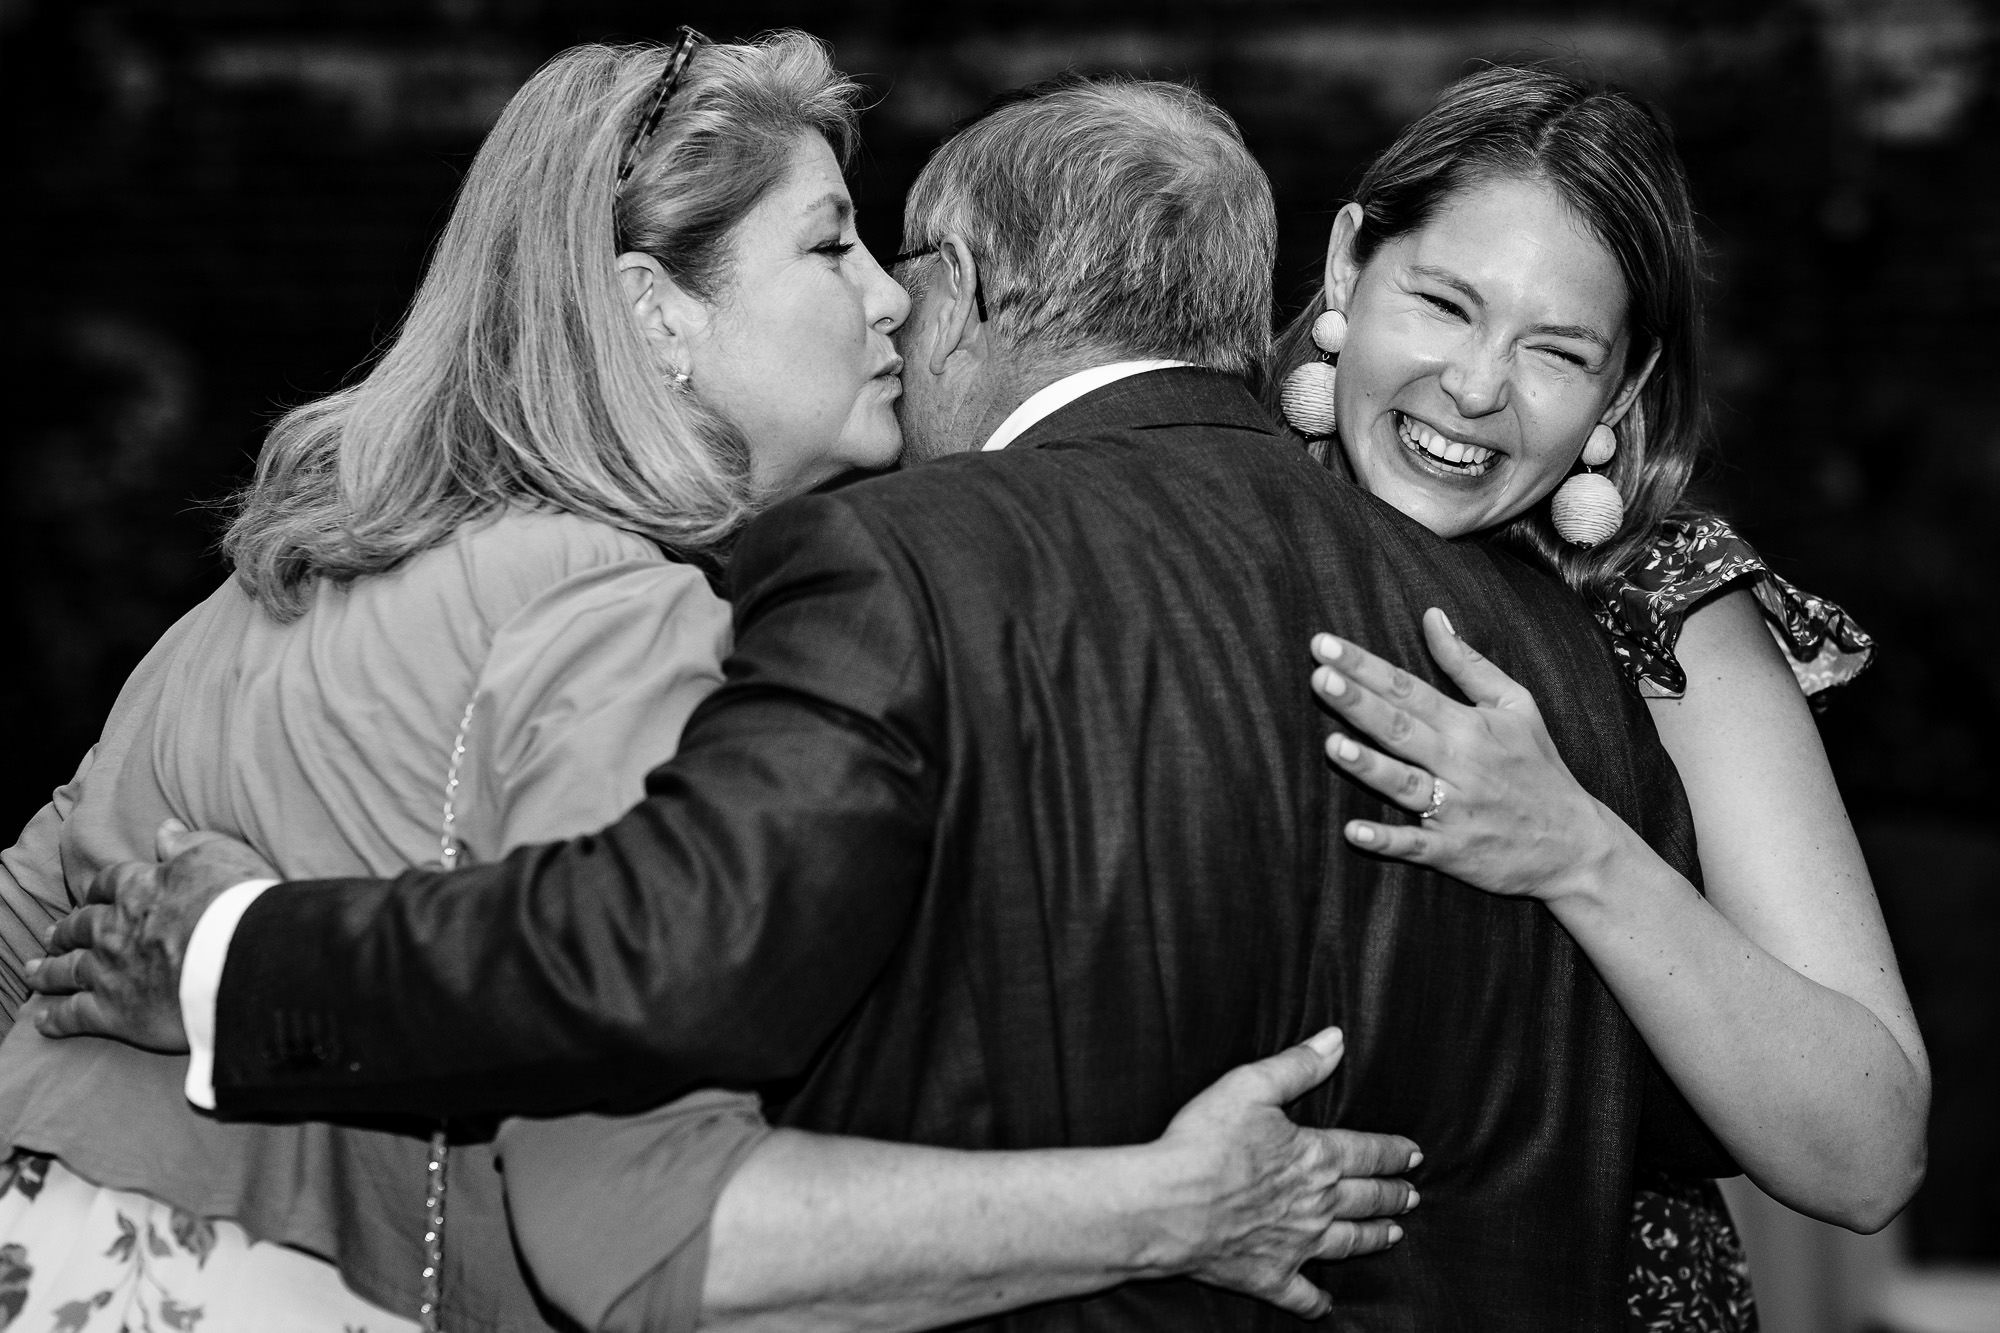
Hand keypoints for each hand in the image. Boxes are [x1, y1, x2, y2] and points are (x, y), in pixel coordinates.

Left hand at [24, 819, 275, 1049]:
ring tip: (33, 972)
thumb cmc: (236, 902)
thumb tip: (165, 829)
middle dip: (65, 931)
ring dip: (47, 971)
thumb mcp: (217, 856)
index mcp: (138, 888)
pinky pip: (73, 1016)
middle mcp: (114, 928)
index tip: (92, 897)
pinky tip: (42, 1020)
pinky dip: (54, 1019)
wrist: (244, 957)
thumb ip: (187, 844)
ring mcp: (109, 971)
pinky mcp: (114, 1013)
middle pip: (80, 927)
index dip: (98, 891)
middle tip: (52, 936)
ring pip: (67, 969)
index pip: (108, 884)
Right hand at [1152, 1027, 1419, 1318]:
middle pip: (1366, 1199)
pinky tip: (1326, 1304)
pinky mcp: (1269, 1276)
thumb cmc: (1204, 1142)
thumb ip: (1298, 1065)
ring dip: (1374, 1238)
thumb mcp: (1250, 1087)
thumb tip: (1336, 1040)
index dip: (1394, 1153)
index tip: (1413, 1155)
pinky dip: (1317, 1302)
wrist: (1168, 1205)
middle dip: (1393, 1195)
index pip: (1368, 1154)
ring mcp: (1296, 1244)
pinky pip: (1302, 1295)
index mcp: (1315, 1157)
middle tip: (1412, 1196)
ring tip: (1393, 1235)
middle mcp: (1317, 1204)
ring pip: (1349, 1243)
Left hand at [1309, 608, 1617, 901]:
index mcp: (1470, 725)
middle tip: (1319, 676)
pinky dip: (1387, 839)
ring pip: (1405, 784)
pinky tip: (1355, 831)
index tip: (1325, 646)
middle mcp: (1460, 764)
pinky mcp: (1454, 851)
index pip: (1408, 689)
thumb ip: (1468, 663)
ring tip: (1332, 745)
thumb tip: (1431, 615)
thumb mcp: (1516, 705)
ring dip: (1370, 766)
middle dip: (1359, 703)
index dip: (1365, 667)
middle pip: (1401, 729)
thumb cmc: (1538, 767)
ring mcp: (1456, 809)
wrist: (1577, 845)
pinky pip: (1415, 845)